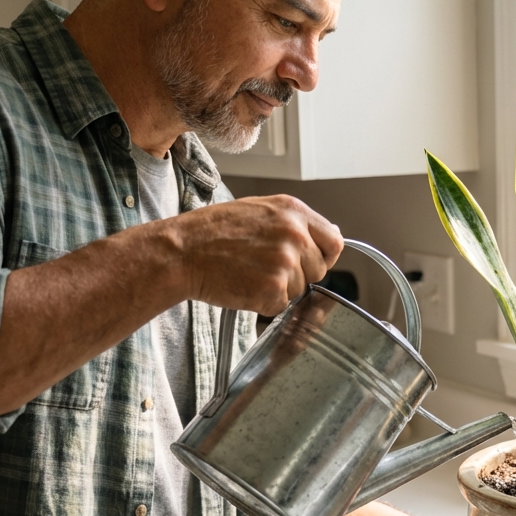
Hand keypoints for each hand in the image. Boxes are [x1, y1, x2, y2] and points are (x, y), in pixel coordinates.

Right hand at [174, 194, 342, 314]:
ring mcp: (285, 262)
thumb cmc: (212, 232)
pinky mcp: (273, 288)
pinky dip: (264, 302)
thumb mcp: (259, 210)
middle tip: (264, 268)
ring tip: (249, 273)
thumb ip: (294, 223)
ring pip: (301, 290)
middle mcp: (294, 234)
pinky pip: (281, 305)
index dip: (323, 256)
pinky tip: (244, 285)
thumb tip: (330, 236)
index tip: (310, 262)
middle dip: (299, 275)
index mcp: (293, 211)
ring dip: (279, 289)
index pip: (334, 241)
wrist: (181, 252)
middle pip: (319, 270)